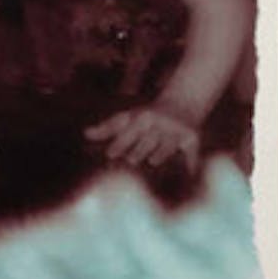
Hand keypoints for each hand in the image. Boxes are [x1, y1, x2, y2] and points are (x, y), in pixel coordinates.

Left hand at [85, 105, 200, 171]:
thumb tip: (85, 134)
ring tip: (153, 161)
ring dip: (161, 152)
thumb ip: (106, 128)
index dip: (120, 143)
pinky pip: (192, 151)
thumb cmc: (146, 118)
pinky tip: (190, 175)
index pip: (130, 132)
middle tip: (131, 160)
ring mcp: (176, 131)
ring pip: (168, 143)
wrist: (182, 103)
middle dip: (140, 148)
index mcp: (144, 118)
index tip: (110, 155)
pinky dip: (192, 162)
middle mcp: (161, 123)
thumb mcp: (127, 119)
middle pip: (148, 138)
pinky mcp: (192, 137)